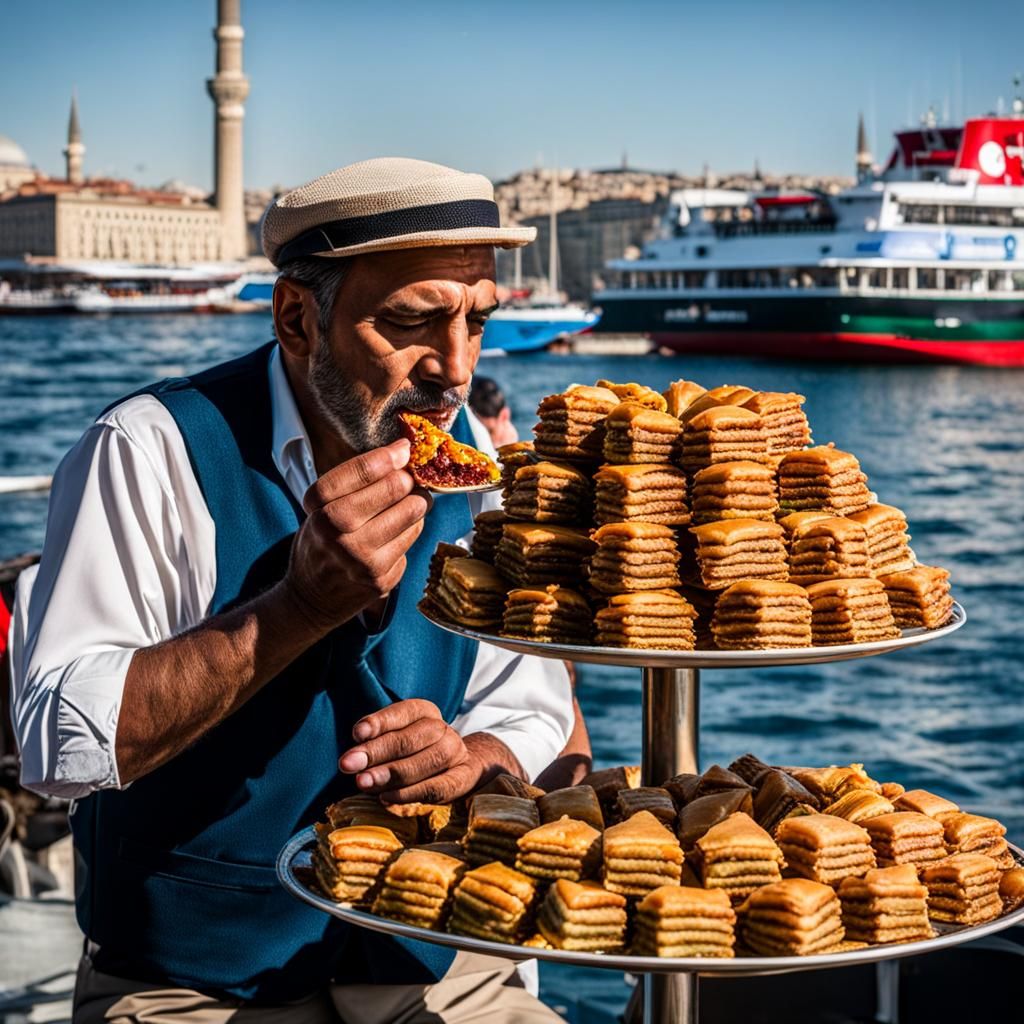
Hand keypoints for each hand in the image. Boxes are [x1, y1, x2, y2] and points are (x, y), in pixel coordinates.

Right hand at [283, 439, 430, 632]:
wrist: (311, 597)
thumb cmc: (320, 542)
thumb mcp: (320, 508)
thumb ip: (355, 482)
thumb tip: (403, 451)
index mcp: (318, 509)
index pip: (361, 471)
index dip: (388, 456)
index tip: (404, 449)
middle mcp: (337, 534)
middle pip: (394, 489)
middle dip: (409, 479)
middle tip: (410, 478)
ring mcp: (362, 560)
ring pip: (412, 514)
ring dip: (417, 503)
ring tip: (410, 501)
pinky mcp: (382, 579)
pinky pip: (412, 540)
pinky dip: (410, 530)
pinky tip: (397, 532)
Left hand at [338, 699, 519, 803]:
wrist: (458, 766)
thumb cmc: (414, 750)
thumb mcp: (397, 736)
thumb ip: (377, 742)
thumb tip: (353, 758)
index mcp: (425, 711)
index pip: (404, 711)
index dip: (380, 722)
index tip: (357, 733)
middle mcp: (442, 729)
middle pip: (409, 739)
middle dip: (375, 752)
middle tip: (348, 764)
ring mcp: (455, 753)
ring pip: (423, 763)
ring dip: (390, 774)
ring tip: (363, 782)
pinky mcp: (461, 778)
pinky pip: (435, 787)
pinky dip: (409, 793)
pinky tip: (386, 797)